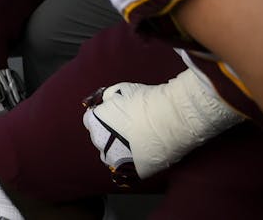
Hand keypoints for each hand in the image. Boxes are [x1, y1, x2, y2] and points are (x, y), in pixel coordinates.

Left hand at [82, 72, 243, 182]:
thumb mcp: (120, 90)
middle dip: (110, 134)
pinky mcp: (133, 172)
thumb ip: (107, 98)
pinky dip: (132, 163)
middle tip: (128, 128)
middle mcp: (100, 142)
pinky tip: (143, 153)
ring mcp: (116, 159)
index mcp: (94, 121)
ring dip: (119, 151)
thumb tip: (104, 102)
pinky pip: (127, 169)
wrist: (172, 117)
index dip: (104, 118)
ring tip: (136, 141)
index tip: (115, 117)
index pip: (90, 121)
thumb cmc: (147, 101)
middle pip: (100, 139)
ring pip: (112, 156)